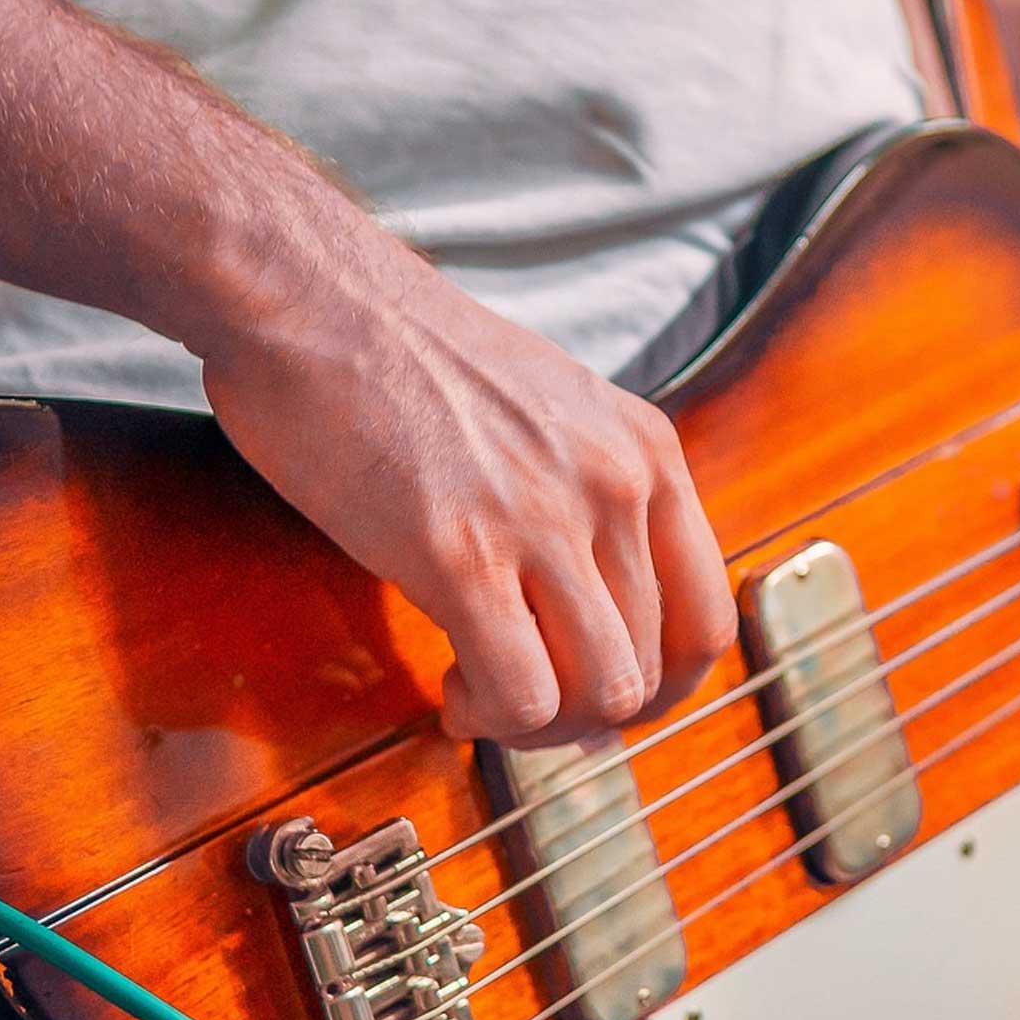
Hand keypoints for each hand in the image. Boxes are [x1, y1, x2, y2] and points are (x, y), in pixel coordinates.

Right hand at [200, 240, 737, 746]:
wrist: (310, 294)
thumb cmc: (408, 356)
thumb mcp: (553, 410)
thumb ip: (591, 498)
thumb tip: (600, 618)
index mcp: (647, 451)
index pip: (709, 618)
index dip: (660, 684)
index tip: (597, 688)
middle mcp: (617, 486)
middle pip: (655, 667)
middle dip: (588, 713)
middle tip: (522, 700)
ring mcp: (545, 520)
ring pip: (603, 691)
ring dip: (544, 725)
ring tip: (484, 695)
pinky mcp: (461, 554)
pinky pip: (523, 692)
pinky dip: (492, 717)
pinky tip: (452, 687)